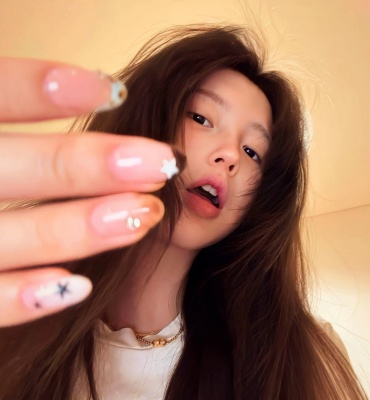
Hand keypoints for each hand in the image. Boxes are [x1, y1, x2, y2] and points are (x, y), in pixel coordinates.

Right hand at [0, 58, 180, 326]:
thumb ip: (16, 126)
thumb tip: (104, 92)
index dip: (40, 88)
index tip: (115, 91)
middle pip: (13, 167)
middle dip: (89, 165)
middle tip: (163, 163)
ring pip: (7, 236)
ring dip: (80, 228)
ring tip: (145, 214)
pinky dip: (24, 298)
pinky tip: (81, 285)